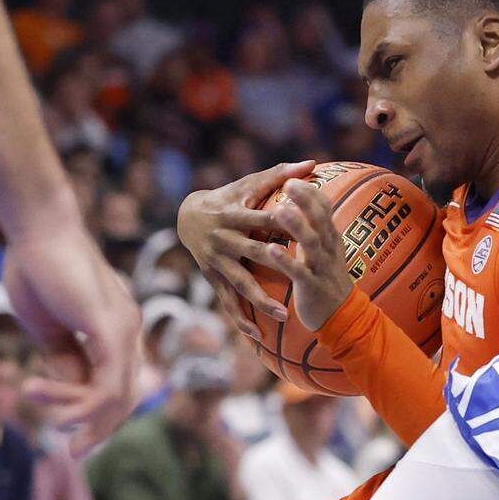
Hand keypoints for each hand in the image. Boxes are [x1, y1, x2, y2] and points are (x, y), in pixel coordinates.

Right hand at [1, 225, 141, 456]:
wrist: (38, 231)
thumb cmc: (41, 271)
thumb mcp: (51, 329)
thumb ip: (65, 359)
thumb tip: (72, 393)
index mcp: (119, 330)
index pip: (119, 385)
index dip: (96, 415)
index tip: (67, 433)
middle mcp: (129, 330)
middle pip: (126, 397)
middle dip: (100, 430)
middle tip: (72, 454)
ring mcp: (124, 327)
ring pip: (118, 395)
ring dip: (81, 417)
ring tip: (50, 420)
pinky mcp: (110, 325)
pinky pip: (109, 381)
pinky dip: (85, 404)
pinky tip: (60, 414)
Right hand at [177, 161, 315, 339]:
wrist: (187, 215)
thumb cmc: (228, 195)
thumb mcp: (249, 183)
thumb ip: (280, 174)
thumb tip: (311, 163)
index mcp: (234, 215)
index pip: (262, 219)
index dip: (282, 224)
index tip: (305, 230)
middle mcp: (224, 240)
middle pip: (253, 254)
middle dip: (276, 265)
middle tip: (301, 276)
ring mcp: (217, 262)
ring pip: (241, 284)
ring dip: (261, 301)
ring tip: (284, 315)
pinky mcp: (213, 278)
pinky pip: (227, 303)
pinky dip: (240, 320)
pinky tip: (257, 336)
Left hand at [264, 179, 354, 330]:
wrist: (341, 315)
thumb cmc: (327, 279)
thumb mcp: (326, 250)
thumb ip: (317, 228)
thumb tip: (309, 205)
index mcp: (330, 238)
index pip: (325, 208)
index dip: (311, 191)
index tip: (294, 176)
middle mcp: (328, 248)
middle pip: (319, 219)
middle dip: (304, 200)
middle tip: (288, 182)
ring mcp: (321, 267)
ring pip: (310, 243)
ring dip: (296, 226)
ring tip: (280, 209)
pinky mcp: (312, 286)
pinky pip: (299, 272)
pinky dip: (286, 260)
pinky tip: (272, 250)